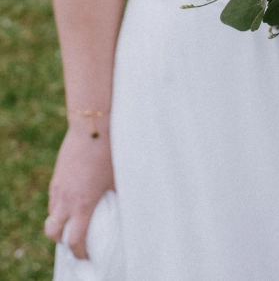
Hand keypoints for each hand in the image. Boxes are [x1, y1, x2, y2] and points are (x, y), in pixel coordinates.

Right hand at [45, 122, 114, 259]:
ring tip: (76, 217)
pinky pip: (53, 198)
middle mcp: (66, 199)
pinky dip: (59, 205)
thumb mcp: (117, 178)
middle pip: (53, 233)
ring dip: (60, 221)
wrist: (92, 127)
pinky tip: (73, 197)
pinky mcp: (57, 175)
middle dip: (62, 240)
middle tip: (76, 238)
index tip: (87, 254)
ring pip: (52, 214)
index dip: (79, 252)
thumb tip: (123, 206)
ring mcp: (58, 187)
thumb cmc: (110, 152)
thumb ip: (115, 197)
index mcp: (83, 205)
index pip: (74, 240)